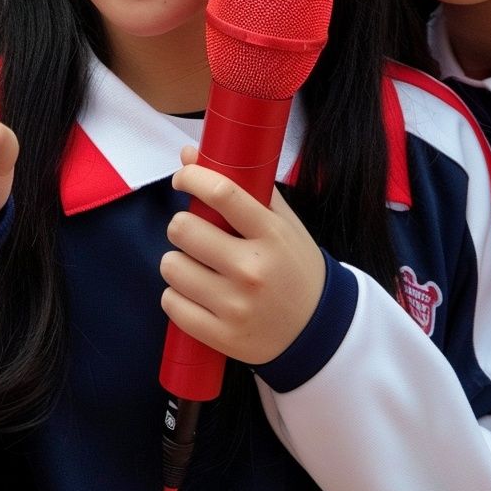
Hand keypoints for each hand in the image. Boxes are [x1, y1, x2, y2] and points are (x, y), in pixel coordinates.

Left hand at [160, 146, 325, 366]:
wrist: (319, 330)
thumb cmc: (293, 266)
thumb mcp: (281, 223)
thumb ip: (241, 185)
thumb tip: (189, 154)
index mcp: (270, 235)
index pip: (222, 192)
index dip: (192, 177)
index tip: (182, 178)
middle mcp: (252, 270)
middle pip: (183, 229)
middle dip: (181, 225)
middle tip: (193, 233)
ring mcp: (236, 306)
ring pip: (171, 266)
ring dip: (177, 262)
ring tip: (197, 266)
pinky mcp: (223, 336)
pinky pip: (171, 304)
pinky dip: (176, 296)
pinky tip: (196, 294)